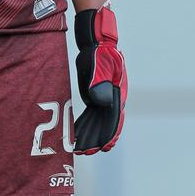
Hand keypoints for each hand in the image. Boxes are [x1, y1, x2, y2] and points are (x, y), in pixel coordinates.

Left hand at [72, 1, 125, 153]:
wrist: (97, 43)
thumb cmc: (99, 53)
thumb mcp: (100, 66)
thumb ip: (99, 83)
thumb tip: (100, 102)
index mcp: (116, 93)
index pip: (114, 119)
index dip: (109, 134)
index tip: (105, 148)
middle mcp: (112, 98)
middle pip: (105, 124)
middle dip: (96, 139)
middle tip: (85, 152)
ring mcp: (104, 98)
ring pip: (98, 121)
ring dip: (90, 135)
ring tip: (80, 149)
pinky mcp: (95, 95)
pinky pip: (91, 115)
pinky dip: (85, 126)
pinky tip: (77, 133)